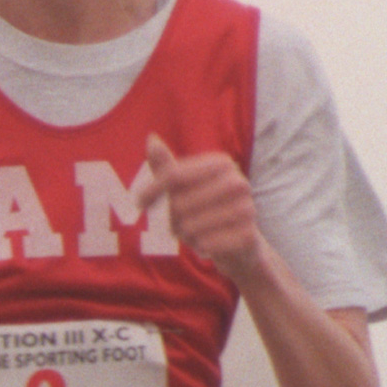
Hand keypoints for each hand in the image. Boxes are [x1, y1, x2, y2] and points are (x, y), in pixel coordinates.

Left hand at [139, 135, 264, 282]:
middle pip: (179, 204)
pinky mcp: (248, 234)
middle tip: (181, 224)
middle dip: (171, 219)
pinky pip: (205, 244)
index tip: (139, 203)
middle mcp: (238, 182)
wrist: (241, 243)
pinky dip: (199, 248)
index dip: (152, 190)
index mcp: (221, 164)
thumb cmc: (206, 210)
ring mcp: (247, 208)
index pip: (174, 175)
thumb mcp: (185, 188)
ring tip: (196, 233)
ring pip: (190, 226)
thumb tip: (151, 139)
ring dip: (185, 235)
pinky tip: (207, 245)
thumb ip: (167, 167)